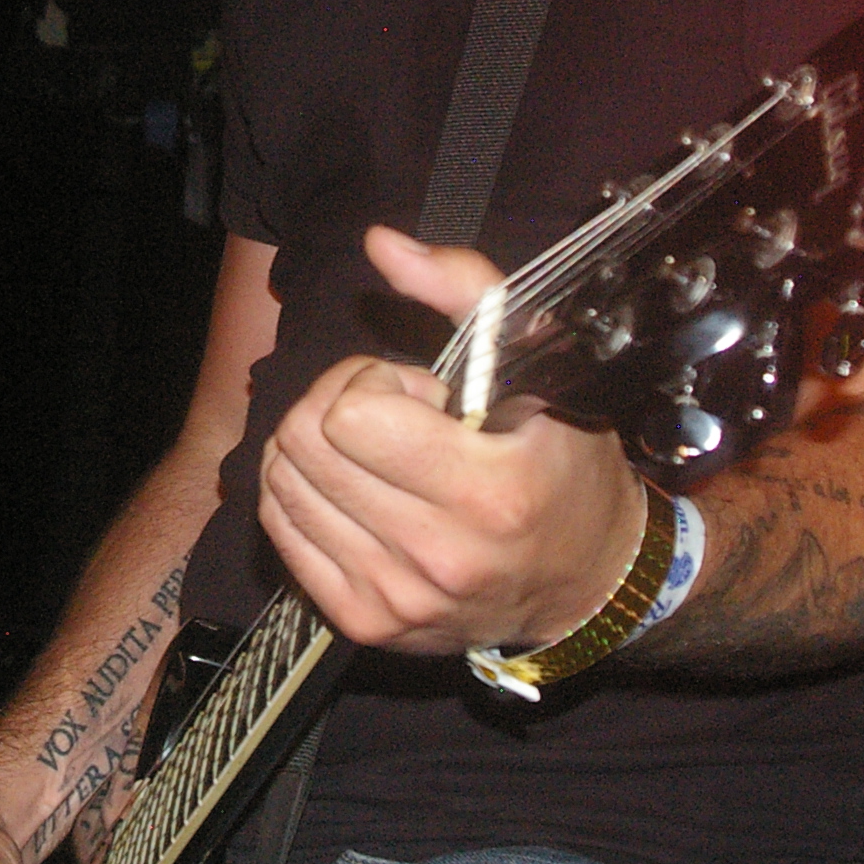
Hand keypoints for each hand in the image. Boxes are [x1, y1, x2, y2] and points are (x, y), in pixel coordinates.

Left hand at [252, 226, 642, 654]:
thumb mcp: (541, 366)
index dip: (375, 380)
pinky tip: (353, 482)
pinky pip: (280, 526)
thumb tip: (379, 242)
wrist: (584, 581)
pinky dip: (301, 488)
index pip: (351, 413)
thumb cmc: (562, 464)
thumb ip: (466, 289)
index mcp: (488, 495)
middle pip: (304, 442)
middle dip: (338, 404)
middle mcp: (438, 557)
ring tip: (381, 453)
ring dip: (318, 445)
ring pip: (281, 481)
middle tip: (393, 415)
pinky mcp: (364, 621)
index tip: (421, 392)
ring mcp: (396, 597)